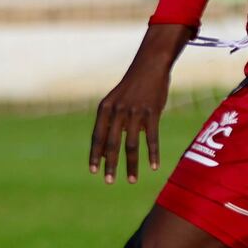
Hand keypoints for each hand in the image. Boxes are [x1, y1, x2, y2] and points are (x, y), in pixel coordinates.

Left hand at [89, 58, 171, 184]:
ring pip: (131, 144)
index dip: (95, 155)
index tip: (93, 171)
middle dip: (110, 165)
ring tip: (131, 180)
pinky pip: (151, 138)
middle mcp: (117, 111)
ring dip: (130, 164)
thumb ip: (110, 123)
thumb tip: (105, 151)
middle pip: (111, 144)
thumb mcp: (116, 102)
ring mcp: (134, 112)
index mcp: (104, 109)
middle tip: (108, 181)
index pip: (97, 137)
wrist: (149, 66)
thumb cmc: (132, 87)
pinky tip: (154, 167)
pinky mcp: (152, 112)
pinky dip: (152, 154)